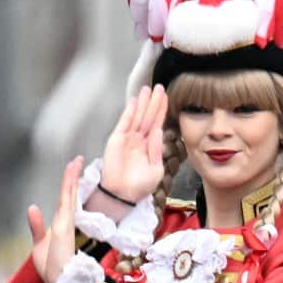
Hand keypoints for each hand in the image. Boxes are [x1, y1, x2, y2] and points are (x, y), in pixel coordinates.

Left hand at [26, 156, 83, 282]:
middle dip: (74, 176)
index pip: (66, 201)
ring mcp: (66, 222)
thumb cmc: (53, 269)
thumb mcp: (39, 244)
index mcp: (61, 225)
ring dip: (72, 177)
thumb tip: (32, 207)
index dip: (69, 185)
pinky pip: (67, 200)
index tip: (73, 171)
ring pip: (69, 193)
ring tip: (77, 161)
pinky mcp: (65, 224)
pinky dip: (69, 186)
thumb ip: (36, 226)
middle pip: (70, 194)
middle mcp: (66, 221)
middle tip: (79, 160)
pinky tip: (71, 175)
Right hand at [98, 83, 170, 203]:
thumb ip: (157, 149)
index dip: (161, 110)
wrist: (123, 196)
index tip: (166, 97)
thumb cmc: (139, 187)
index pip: (156, 124)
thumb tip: (158, 130)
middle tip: (159, 86)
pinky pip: (124, 122)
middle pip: (147, 116)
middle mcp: (138, 140)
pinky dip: (130, 111)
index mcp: (148, 147)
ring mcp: (127, 139)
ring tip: (148, 88)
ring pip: (137, 116)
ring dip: (143, 102)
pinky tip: (136, 101)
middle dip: (153, 102)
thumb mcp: (156, 169)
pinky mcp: (116, 139)